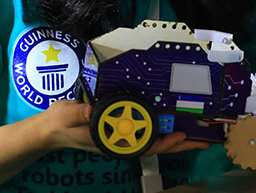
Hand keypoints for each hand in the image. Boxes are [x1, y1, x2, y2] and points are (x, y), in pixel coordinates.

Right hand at [35, 100, 209, 154]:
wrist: (51, 128)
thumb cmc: (60, 123)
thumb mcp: (67, 115)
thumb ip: (80, 113)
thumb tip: (92, 110)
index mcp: (113, 142)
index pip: (143, 145)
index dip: (163, 143)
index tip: (180, 136)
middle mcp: (123, 141)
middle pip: (156, 144)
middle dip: (180, 143)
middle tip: (204, 138)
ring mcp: (124, 136)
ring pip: (155, 138)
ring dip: (176, 135)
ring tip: (198, 131)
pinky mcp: (123, 128)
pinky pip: (147, 129)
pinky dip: (163, 126)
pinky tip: (175, 119)